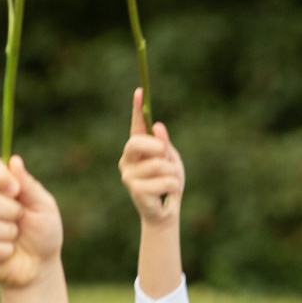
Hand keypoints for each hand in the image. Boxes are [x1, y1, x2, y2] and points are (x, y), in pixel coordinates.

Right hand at [0, 156, 65, 288]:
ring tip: (16, 237)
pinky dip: (3, 250)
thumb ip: (28, 186)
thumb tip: (14, 161)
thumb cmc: (42, 233)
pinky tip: (9, 252)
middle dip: (8, 211)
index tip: (15, 189)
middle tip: (21, 219)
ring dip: (7, 232)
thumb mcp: (43, 207)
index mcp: (0, 186)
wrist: (39, 266)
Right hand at [118, 90, 183, 225]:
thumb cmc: (167, 182)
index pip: (136, 125)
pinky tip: (166, 194)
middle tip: (166, 158)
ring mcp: (129, 176)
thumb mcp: (170, 159)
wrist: (166, 212)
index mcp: (137, 150)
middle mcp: (128, 160)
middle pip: (139, 143)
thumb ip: (163, 144)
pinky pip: (166, 181)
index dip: (137, 108)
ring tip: (168, 183)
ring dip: (172, 173)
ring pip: (160, 164)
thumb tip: (157, 126)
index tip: (140, 91)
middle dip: (158, 148)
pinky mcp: (136, 192)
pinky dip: (173, 187)